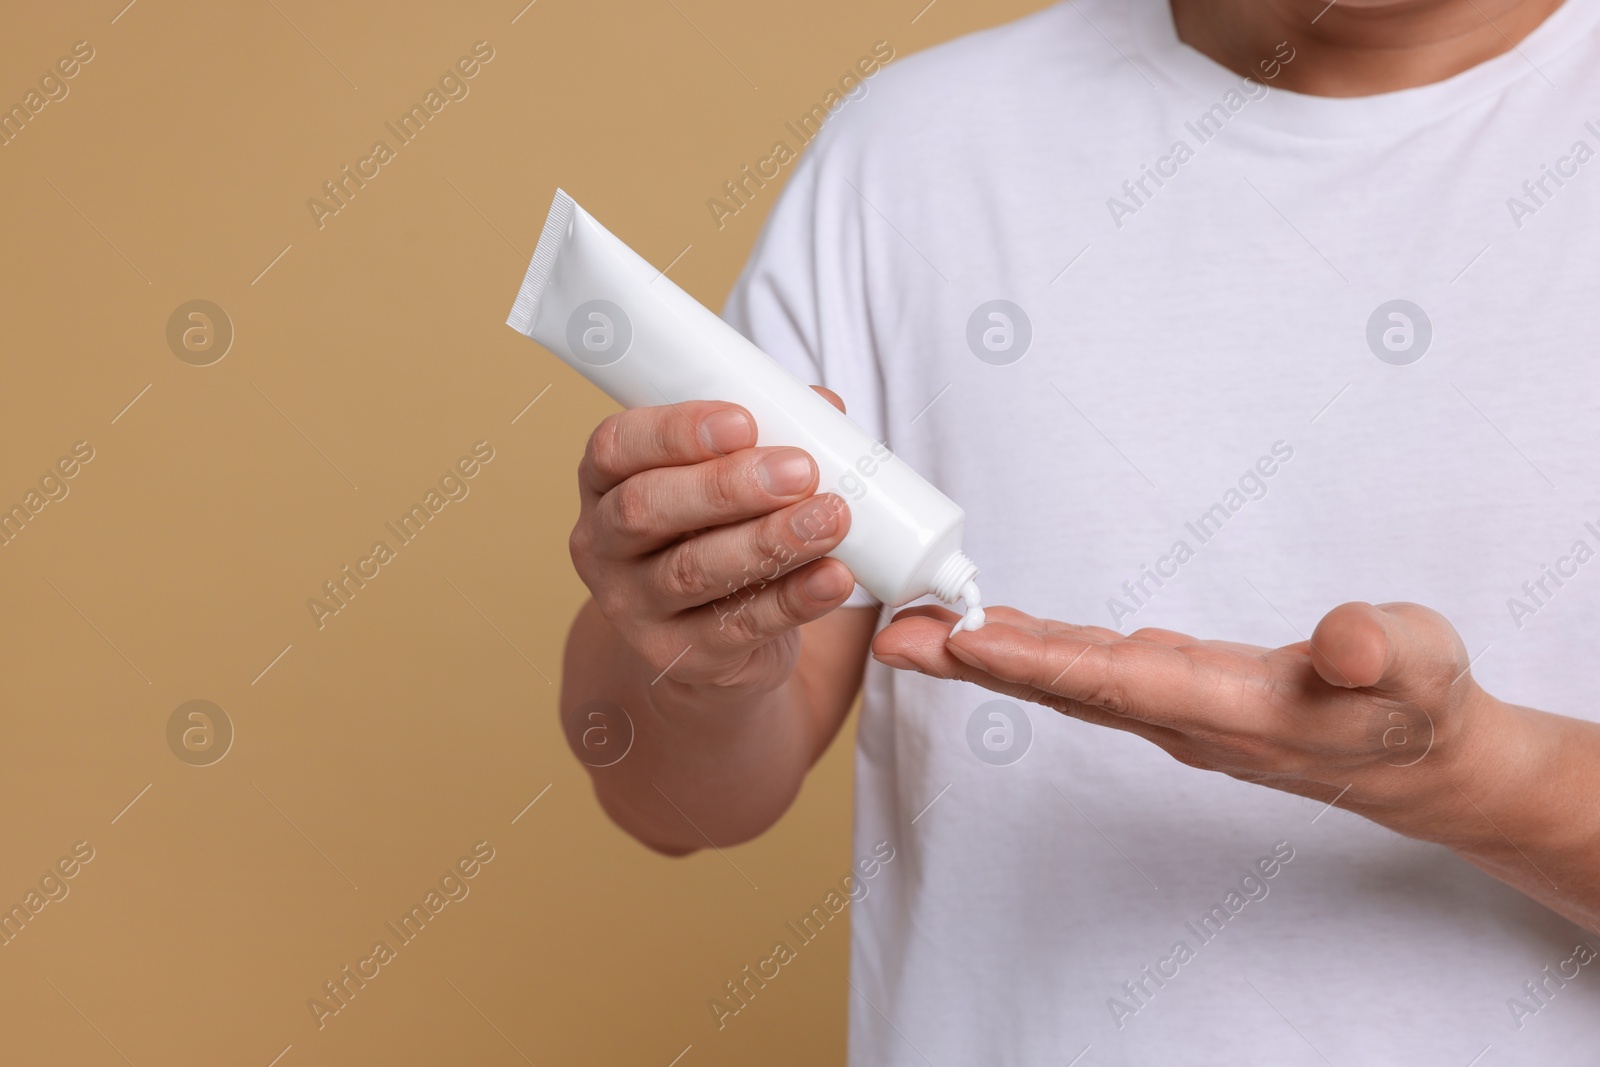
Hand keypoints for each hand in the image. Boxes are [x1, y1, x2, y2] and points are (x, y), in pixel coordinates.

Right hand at [570, 389, 856, 693]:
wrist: (714, 637)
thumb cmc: (718, 531)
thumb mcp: (728, 480)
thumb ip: (766, 437)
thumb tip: (823, 406)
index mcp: (605, 481)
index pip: (616, 446)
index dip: (675, 431)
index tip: (743, 421)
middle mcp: (603, 544)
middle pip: (648, 508)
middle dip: (728, 486)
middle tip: (800, 470)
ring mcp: (634, 607)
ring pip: (693, 570)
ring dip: (769, 541)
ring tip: (831, 518)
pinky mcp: (679, 656)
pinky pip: (738, 626)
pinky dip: (792, 600)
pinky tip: (835, 577)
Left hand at [871, 601, 1514, 839]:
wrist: (1416, 758)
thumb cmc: (1416, 702)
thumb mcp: (1421, 665)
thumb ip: (1384, 652)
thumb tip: (1346, 643)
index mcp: (1233, 709)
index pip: (1121, 684)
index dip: (1041, 662)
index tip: (966, 639)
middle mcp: (1184, 716)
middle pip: (1066, 686)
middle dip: (976, 662)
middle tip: (892, 635)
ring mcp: (1173, 709)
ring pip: (1067, 679)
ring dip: (989, 654)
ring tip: (914, 628)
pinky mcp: (1173, 693)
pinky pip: (1086, 672)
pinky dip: (1032, 649)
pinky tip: (990, 631)